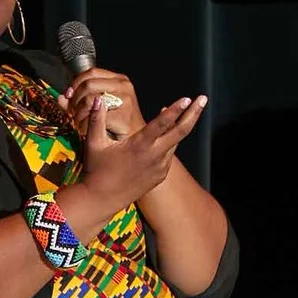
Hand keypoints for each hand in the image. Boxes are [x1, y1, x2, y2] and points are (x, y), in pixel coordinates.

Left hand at [60, 69, 140, 141]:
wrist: (137, 142)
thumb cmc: (119, 126)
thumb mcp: (98, 108)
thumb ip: (78, 102)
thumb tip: (60, 98)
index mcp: (119, 80)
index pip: (91, 72)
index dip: (75, 83)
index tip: (69, 96)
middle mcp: (124, 86)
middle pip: (88, 84)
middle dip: (75, 100)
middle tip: (73, 113)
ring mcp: (125, 100)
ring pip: (89, 99)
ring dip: (79, 114)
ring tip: (79, 123)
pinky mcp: (123, 116)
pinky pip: (93, 117)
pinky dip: (84, 125)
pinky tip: (85, 131)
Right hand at [74, 94, 206, 211]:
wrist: (103, 199)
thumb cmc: (97, 170)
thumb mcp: (94, 143)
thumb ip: (97, 119)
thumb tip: (98, 98)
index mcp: (140, 146)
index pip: (162, 123)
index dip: (176, 109)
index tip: (187, 98)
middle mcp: (154, 156)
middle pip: (181, 132)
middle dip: (194, 113)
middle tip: (203, 98)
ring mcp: (160, 167)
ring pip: (175, 141)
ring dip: (179, 125)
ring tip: (183, 111)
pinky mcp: (161, 175)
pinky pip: (169, 154)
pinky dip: (169, 141)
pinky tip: (164, 134)